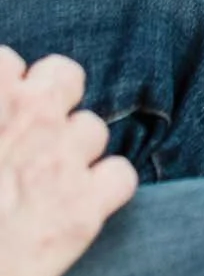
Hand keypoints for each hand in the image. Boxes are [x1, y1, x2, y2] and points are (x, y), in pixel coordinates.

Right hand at [0, 47, 137, 275]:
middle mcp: (32, 115)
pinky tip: (77, 209)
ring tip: (44, 183)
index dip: (3, 91)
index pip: (8, 63)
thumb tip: (2, 110)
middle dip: (51, 100)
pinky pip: (120, 177)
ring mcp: (61, 160)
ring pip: (92, 129)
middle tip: (27, 138)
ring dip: (73, 151)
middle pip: (64, 76)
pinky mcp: (82, 213)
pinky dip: (103, 190)